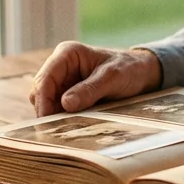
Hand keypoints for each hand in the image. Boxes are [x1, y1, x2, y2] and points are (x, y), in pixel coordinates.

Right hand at [29, 41, 162, 116]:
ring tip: (66, 129)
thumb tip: (66, 104)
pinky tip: (71, 127)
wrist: (142, 74)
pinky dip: (61, 118)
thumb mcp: (113, 78)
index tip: (47, 120)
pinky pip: (57, 109)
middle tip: (55, 130)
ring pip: (47, 102)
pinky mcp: (69, 95)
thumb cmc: (129, 69)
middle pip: (40, 91)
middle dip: (46, 109)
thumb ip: (90, 89)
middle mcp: (61, 66)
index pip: (45, 78)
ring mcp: (64, 81)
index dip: (43, 100)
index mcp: (67, 54)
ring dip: (54, 115)